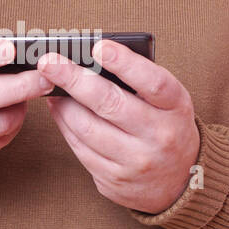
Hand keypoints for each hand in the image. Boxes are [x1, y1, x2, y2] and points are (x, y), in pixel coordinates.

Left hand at [39, 39, 200, 213]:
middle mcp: (159, 137)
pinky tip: (58, 109)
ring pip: (87, 128)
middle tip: (48, 62)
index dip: (126, 64)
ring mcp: (136, 162)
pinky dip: (65, 125)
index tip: (99, 47)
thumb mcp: (168, 101)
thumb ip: (140, 81)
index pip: (153, 83)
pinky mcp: (115, 180)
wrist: (181, 180)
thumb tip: (90, 59)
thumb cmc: (166, 125)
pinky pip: (80, 149)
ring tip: (50, 83)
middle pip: (110, 104)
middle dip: (74, 79)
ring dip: (63, 104)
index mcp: (176, 108)